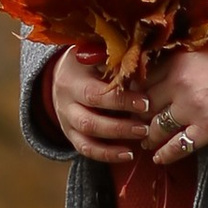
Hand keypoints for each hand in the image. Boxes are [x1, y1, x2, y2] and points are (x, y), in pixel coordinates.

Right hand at [46, 49, 160, 166]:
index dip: (121, 100)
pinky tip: (127, 154)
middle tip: (146, 127)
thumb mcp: (95, 53)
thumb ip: (114, 60)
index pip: (95, 93)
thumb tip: (141, 62)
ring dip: (116, 139)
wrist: (61, 73)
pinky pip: (86, 149)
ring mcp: (66, 120)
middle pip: (90, 119)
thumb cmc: (88, 61)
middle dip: (120, 125)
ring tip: (141, 137)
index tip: (146, 102)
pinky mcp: (70, 134)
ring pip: (87, 136)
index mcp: (72, 79)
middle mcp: (65, 101)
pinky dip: (107, 154)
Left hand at [141, 38, 207, 167]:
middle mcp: (180, 84)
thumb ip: (179, 61)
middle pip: (145, 106)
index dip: (134, 95)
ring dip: (149, 137)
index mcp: (177, 62)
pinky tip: (159, 158)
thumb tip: (158, 72)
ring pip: (158, 127)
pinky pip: (179, 146)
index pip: (142, 82)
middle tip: (135, 125)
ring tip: (147, 141)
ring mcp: (193, 108)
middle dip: (138, 118)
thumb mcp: (202, 52)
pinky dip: (165, 154)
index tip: (131, 103)